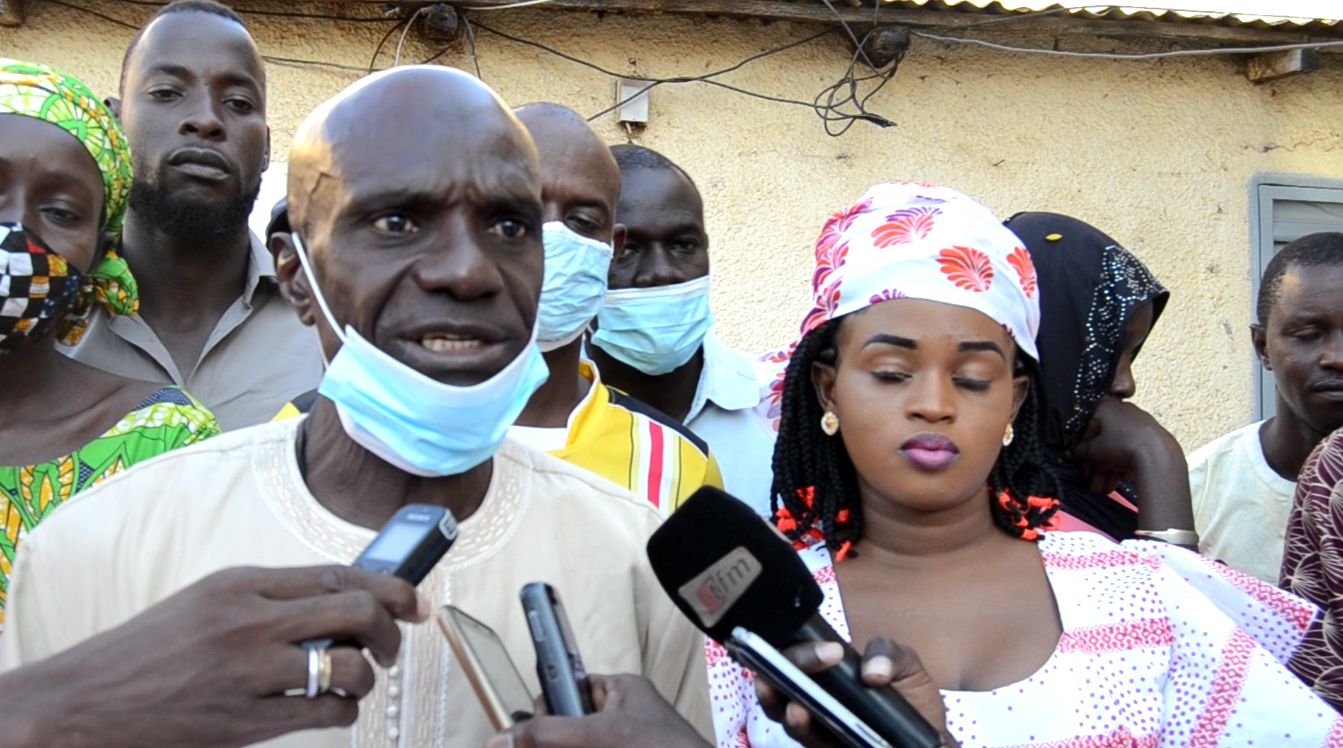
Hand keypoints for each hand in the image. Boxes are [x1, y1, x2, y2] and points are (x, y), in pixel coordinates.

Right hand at [2, 565, 427, 747]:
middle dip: (393, 629)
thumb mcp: (209, 602)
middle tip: (394, 643)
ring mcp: (249, 673)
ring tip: (356, 679)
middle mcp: (250, 622)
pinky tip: (333, 707)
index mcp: (242, 584)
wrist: (85, 702)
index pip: (339, 573)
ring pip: (350, 665)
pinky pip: (327, 712)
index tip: (417, 599)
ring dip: (368, 675)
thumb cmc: (151, 650)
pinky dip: (345, 710)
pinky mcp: (246, 721)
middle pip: (357, 611)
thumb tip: (346, 597)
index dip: (391, 586)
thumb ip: (272, 597)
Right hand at [486, 674, 707, 747]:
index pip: (571, 688)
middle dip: (552, 741)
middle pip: (571, 725)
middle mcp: (624, 716)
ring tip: (539, 747)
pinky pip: (595, 747)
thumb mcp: (599, 736)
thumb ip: (549, 734)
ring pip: (580, 743)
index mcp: (622, 691)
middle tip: (533, 747)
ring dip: (562, 746)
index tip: (528, 731)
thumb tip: (502, 738)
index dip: (548, 708)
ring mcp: (627, 741)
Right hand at [755, 639, 957, 747]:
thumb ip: (888, 653)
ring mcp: (813, 720)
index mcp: (826, 665)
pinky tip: (801, 716)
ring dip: (778, 698)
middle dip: (784, 664)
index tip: (832, 651)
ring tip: (795, 696)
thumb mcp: (905, 664)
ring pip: (778, 707)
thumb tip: (871, 671)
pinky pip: (803, 737)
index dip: (801, 643)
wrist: (926, 739)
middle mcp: (812, 689)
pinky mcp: (820, 745)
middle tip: (814, 662)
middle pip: (777, 673)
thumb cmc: (910, 698)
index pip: (797, 647)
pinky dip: (799, 726)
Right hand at [1071, 398, 1194, 535]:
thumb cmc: (1121, 444)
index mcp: (1106, 406)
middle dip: (1097, 466)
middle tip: (1092, 482)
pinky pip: (1132, 451)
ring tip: (1105, 489)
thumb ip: (1079, 450)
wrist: (1157, 454)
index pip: (1087, 428)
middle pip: (1103, 441)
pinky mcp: (1152, 437)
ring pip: (1118, 448)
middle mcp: (1123, 411)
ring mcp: (1140, 423)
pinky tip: (1119, 481)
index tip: (1082, 465)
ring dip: (1108, 470)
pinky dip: (1123, 466)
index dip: (1082, 450)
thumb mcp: (1092, 450)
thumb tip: (1073, 452)